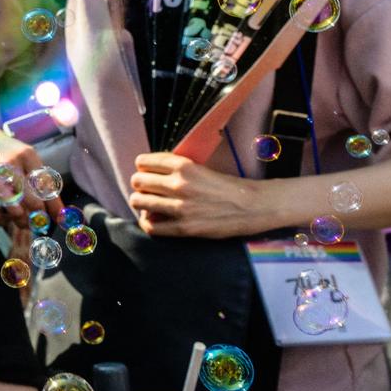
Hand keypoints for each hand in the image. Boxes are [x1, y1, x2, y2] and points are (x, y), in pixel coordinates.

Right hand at [0, 126, 64, 227]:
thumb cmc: (2, 149)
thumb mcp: (23, 155)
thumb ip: (37, 177)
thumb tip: (54, 209)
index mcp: (27, 155)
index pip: (47, 187)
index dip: (55, 207)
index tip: (59, 218)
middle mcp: (10, 164)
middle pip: (34, 202)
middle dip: (39, 216)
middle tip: (38, 220)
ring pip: (16, 212)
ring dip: (22, 221)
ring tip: (22, 220)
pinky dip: (4, 221)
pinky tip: (5, 215)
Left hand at [128, 151, 265, 238]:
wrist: (253, 206)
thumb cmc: (228, 186)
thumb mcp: (201, 168)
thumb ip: (177, 169)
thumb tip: (151, 173)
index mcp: (184, 166)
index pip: (144, 162)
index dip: (143, 167)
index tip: (147, 172)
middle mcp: (179, 185)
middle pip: (137, 181)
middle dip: (140, 185)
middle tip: (147, 190)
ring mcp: (180, 207)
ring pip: (139, 202)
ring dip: (140, 203)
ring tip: (148, 204)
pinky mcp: (184, 228)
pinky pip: (151, 227)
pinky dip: (147, 223)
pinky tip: (153, 220)